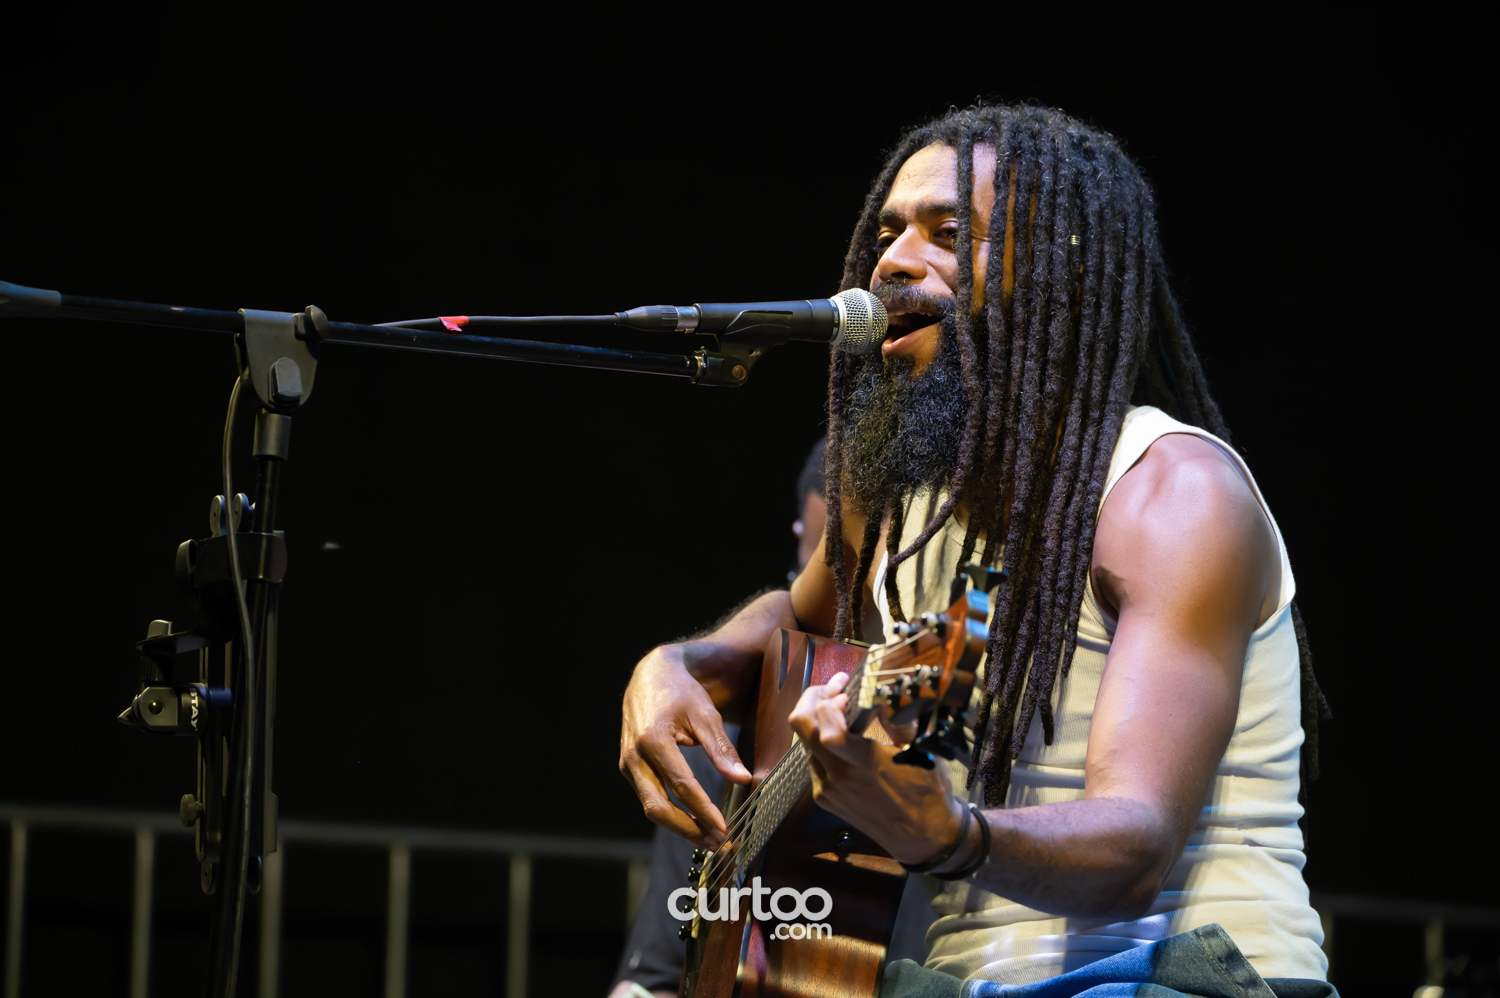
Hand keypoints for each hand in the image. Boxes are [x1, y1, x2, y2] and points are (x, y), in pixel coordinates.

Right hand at [619, 646, 750, 848]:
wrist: (650, 676)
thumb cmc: (681, 692)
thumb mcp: (705, 714)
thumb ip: (722, 749)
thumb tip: (743, 780)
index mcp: (652, 740)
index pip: (681, 785)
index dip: (703, 810)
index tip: (725, 829)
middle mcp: (634, 757)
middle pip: (658, 808)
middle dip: (689, 830)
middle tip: (719, 844)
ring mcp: (628, 765)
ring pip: (652, 808)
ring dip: (682, 827)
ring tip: (712, 841)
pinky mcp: (631, 770)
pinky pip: (650, 799)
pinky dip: (673, 815)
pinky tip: (696, 824)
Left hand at [788, 672, 963, 865]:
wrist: (922, 837)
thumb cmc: (927, 791)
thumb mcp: (921, 750)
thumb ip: (896, 720)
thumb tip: (879, 693)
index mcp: (863, 762)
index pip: (825, 724)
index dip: (829, 698)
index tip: (847, 688)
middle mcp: (837, 775)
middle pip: (800, 726)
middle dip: (813, 698)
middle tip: (835, 688)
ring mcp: (826, 788)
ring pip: (805, 742)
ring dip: (818, 721)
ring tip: (844, 710)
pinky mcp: (824, 798)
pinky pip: (813, 760)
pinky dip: (823, 743)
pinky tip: (845, 741)